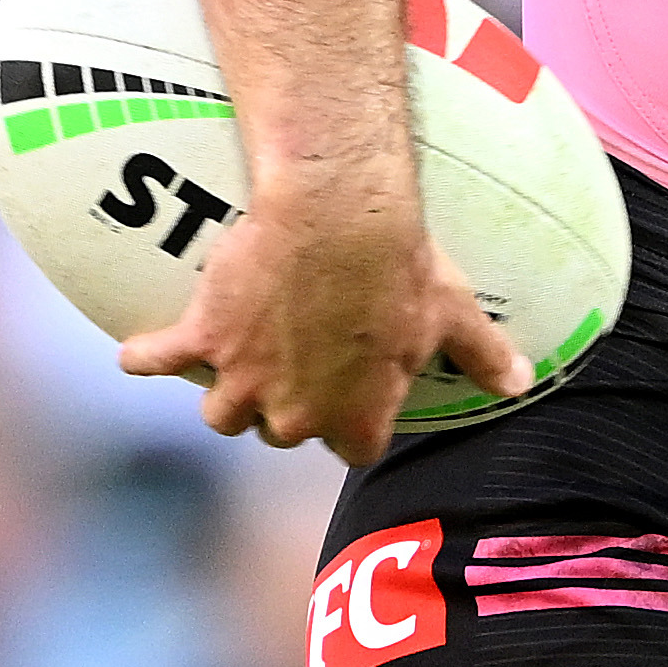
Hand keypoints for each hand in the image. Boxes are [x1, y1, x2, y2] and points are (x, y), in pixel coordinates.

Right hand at [117, 162, 520, 462]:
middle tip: (296, 359)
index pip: (352, 450)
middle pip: (279, 432)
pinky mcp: (201, 338)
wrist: (337, 216)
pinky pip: (154, 361)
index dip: (352, 421)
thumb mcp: (453, 312)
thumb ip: (484, 356)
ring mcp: (241, 381)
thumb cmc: (402, 266)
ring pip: (220, 413)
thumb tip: (524, 382)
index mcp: (355, 420)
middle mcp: (293, 417)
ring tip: (237, 355)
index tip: (350, 395)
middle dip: (285, 404)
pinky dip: (146, 356)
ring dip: (226, 389)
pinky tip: (143, 350)